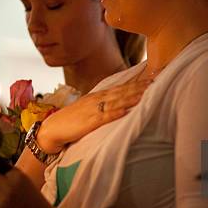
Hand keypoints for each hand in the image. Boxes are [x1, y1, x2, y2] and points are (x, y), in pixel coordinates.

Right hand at [37, 79, 151, 152]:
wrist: (52, 129)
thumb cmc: (72, 121)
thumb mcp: (90, 109)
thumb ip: (104, 105)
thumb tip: (121, 104)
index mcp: (98, 96)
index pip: (120, 86)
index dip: (136, 82)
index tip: (151, 77)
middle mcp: (97, 100)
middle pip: (121, 91)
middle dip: (138, 86)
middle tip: (155, 81)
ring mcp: (93, 110)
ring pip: (116, 101)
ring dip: (131, 97)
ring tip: (146, 93)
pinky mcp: (89, 122)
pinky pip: (104, 117)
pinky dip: (116, 113)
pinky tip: (126, 110)